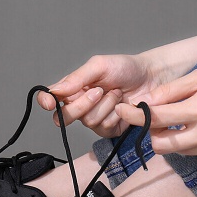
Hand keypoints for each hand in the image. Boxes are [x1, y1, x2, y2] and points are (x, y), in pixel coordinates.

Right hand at [37, 54, 163, 137]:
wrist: (151, 79)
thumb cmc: (125, 68)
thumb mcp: (99, 66)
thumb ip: (76, 78)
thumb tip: (55, 91)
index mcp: (72, 89)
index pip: (49, 98)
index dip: (46, 102)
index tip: (50, 102)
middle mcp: (79, 106)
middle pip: (64, 117)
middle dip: (82, 105)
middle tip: (99, 91)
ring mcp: (92, 120)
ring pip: (87, 122)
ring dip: (106, 106)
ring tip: (117, 94)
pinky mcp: (107, 130)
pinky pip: (103, 128)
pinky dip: (115, 115)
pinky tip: (122, 106)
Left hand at [116, 65, 196, 163]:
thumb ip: (173, 90)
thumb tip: (146, 102)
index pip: (155, 118)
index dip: (134, 115)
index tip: (122, 110)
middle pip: (160, 145)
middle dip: (152, 133)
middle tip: (158, 120)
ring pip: (178, 151)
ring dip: (173, 138)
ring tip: (188, 120)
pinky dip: (193, 143)